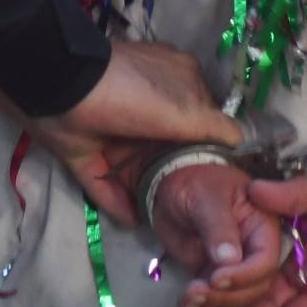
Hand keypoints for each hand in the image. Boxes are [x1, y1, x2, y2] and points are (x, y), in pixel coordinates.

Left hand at [29, 39, 238, 224]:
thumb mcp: (186, 106)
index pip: (202, 117)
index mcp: (175, 83)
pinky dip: (119, 205)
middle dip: (180, 175)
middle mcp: (147, 107)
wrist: (66, 88)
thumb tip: (240, 144)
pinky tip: (136, 221)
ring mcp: (116, 131)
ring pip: (139, 171)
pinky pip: (106, 186)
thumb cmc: (135, 92)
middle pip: (170, 148)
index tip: (220, 179)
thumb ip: (215, 127)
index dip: (209, 145)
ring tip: (169, 223)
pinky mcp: (88, 155)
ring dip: (150, 195)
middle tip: (196, 209)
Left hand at [148, 159, 285, 306]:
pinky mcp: (219, 279)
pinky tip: (187, 305)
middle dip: (227, 297)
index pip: (265, 260)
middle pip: (256, 287)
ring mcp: (238, 268)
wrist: (172, 190)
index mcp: (263, 226)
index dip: (245, 275)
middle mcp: (256, 251)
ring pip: (239, 301)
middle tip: (195, 293)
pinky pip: (221, 302)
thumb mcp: (206, 197)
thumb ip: (218, 227)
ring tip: (186, 300)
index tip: (215, 279)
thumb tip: (229, 259)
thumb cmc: (195, 183)